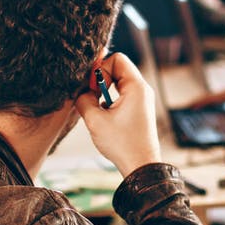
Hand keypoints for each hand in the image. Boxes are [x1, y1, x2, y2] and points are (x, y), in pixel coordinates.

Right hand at [73, 53, 160, 176]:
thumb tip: (81, 92)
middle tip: (93, 96)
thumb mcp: (95, 120)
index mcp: (137, 87)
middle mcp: (143, 89)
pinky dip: (110, 99)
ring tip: (98, 107)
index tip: (95, 89)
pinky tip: (104, 114)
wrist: (140, 166)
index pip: (117, 59)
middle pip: (118, 68)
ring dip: (104, 90)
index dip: (101, 69)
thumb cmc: (123, 144)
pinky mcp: (139, 109)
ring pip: (119, 81)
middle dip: (101, 79)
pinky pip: (122, 93)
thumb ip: (84, 99)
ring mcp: (142, 99)